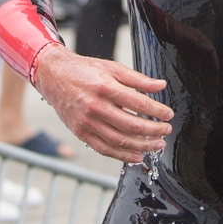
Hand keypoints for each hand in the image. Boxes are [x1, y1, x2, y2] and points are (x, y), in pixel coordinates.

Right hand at [31, 45, 172, 163]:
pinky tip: (137, 155)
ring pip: (120, 141)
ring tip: (157, 144)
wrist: (53, 76)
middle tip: (166, 130)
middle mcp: (95, 107)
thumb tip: (160, 86)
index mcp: (105, 88)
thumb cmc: (84, 70)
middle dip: (154, 130)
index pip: (138, 103)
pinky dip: (123, 155)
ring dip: (143, 146)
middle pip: (131, 126)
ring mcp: (87, 123)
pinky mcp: (81, 133)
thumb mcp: (112, 68)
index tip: (168, 114)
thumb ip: (138, 79)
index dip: (157, 111)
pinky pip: (105, 149)